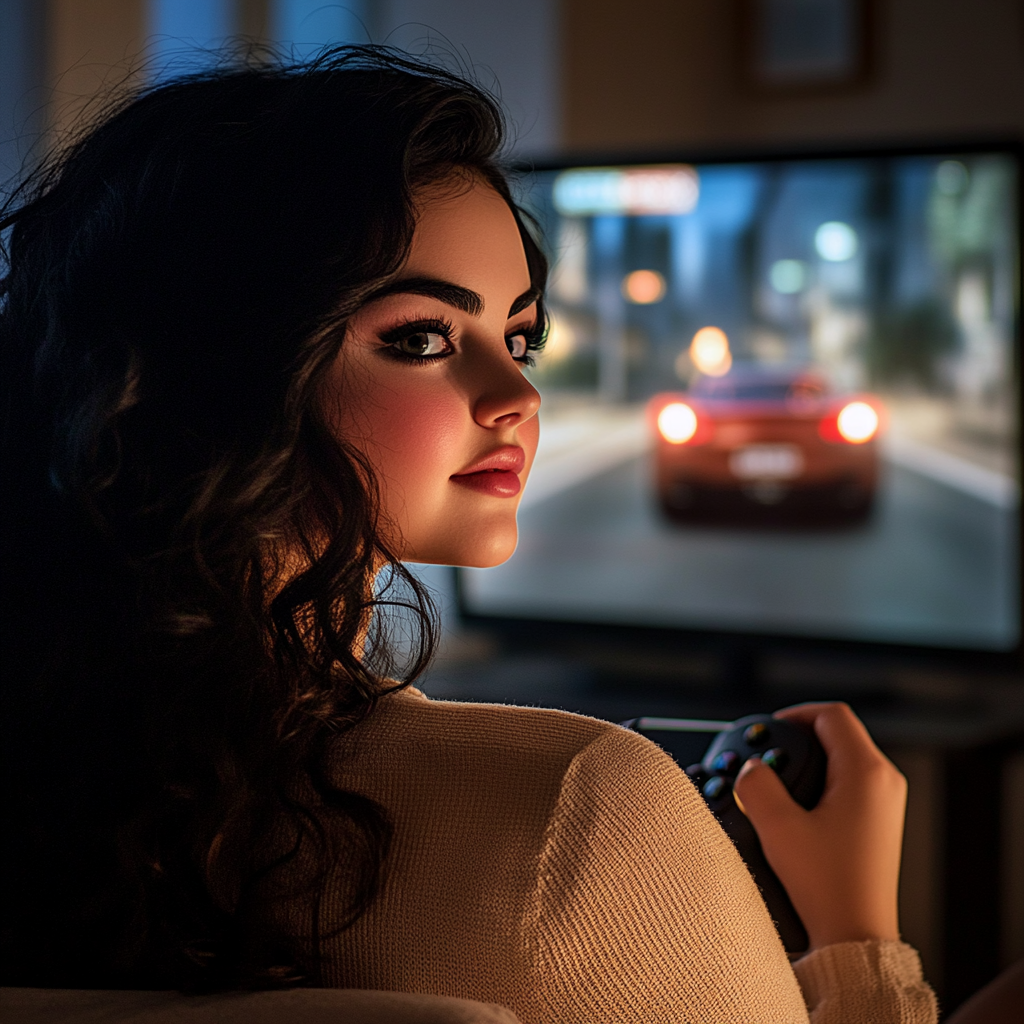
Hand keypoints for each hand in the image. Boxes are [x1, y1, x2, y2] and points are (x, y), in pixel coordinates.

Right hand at [732, 702, 905, 950]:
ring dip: (805, 763)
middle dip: (796, 741)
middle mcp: (884, 782)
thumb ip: (756, 785)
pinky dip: (818, 784)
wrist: (854, 936)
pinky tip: (792, 808)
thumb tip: (750, 767)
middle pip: (837, 735)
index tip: (768, 730)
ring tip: (774, 785)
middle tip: (766, 759)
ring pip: (841, 759)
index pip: (832, 716)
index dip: (795, 714)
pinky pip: (847, 784)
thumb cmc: (826, 886)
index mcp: (867, 773)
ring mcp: (885, 804)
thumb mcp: (778, 828)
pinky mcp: (878, 823)